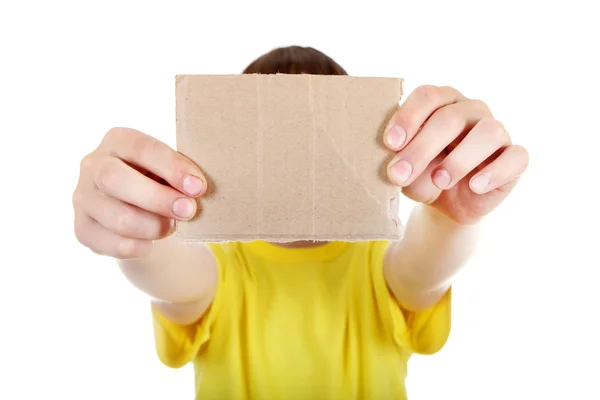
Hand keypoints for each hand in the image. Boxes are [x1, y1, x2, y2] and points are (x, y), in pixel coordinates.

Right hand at [72, 127, 206, 258]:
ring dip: (155, 227)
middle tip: (188, 211)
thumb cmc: (162, 181)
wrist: (139, 210)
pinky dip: (143, 246)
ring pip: (119, 219)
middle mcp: (93, 165)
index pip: (141, 149)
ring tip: (172, 226)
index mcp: (118, 141)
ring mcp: (83, 198)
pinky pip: (117, 245)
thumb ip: (181, 175)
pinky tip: (152, 241)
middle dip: (158, 199)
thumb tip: (196, 189)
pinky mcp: (83, 229)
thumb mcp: (170, 170)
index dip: (172, 168)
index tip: (198, 187)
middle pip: (115, 180)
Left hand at [384, 85, 528, 224]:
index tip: (390, 144)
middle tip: (400, 174)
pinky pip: (516, 157)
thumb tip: (399, 170)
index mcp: (441, 103)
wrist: (446, 204)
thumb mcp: (406, 171)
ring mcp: (496, 132)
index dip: (408, 117)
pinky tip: (474, 187)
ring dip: (460, 159)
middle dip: (422, 147)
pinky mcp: (515, 158)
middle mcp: (471, 111)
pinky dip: (495, 172)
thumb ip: (402, 166)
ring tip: (439, 181)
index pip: (428, 96)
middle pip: (451, 117)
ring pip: (488, 133)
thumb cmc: (422, 176)